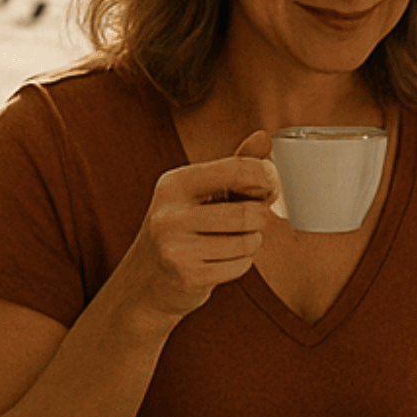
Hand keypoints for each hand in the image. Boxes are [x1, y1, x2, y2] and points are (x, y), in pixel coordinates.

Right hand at [117, 131, 279, 322]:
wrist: (147, 279)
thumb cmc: (181, 228)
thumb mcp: (200, 192)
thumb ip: (234, 166)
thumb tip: (262, 136)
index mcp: (175, 184)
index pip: (236, 169)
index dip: (264, 177)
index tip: (269, 185)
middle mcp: (170, 214)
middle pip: (247, 212)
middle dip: (259, 218)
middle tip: (251, 220)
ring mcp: (176, 247)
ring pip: (247, 241)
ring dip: (251, 242)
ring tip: (232, 240)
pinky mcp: (187, 276)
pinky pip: (240, 266)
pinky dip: (241, 263)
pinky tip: (222, 260)